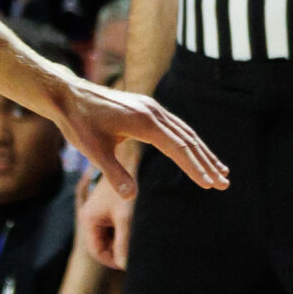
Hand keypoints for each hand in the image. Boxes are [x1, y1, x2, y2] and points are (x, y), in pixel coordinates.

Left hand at [48, 74, 227, 199]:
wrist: (67, 95)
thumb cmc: (79, 123)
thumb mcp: (93, 152)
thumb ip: (113, 174)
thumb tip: (131, 198)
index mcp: (145, 122)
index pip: (178, 148)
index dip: (195, 168)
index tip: (211, 185)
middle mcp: (153, 111)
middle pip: (188, 140)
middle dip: (207, 163)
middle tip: (225, 184)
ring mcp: (151, 108)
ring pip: (185, 132)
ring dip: (202, 153)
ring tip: (220, 170)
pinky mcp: (147, 109)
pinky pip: (175, 126)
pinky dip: (189, 142)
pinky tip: (195, 152)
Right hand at [79, 173, 133, 270]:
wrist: (133, 160)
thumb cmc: (129, 188)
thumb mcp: (126, 218)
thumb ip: (124, 243)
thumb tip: (124, 266)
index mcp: (88, 219)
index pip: (97, 251)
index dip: (113, 261)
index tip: (131, 264)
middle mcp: (91, 216)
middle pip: (104, 245)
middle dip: (119, 250)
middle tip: (139, 253)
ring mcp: (100, 212)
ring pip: (112, 236)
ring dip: (124, 240)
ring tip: (142, 238)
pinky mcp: (111, 207)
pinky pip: (117, 226)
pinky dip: (127, 230)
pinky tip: (141, 228)